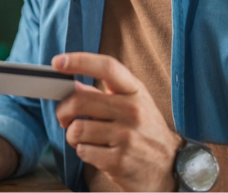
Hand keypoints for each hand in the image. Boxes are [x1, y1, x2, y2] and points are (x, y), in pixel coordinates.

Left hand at [53, 52, 182, 191]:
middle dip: (63, 111)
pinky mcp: (118, 160)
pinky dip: (83, 152)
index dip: (80, 61)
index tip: (58, 62)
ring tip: (85, 138)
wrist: (169, 165)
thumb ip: (105, 93)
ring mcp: (126, 136)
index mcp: (135, 91)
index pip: (107, 67)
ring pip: (77, 129)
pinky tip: (97, 152)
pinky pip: (83, 151)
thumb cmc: (145, 131)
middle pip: (80, 101)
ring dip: (73, 136)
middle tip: (64, 118)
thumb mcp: (133, 104)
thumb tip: (73, 85)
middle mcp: (132, 111)